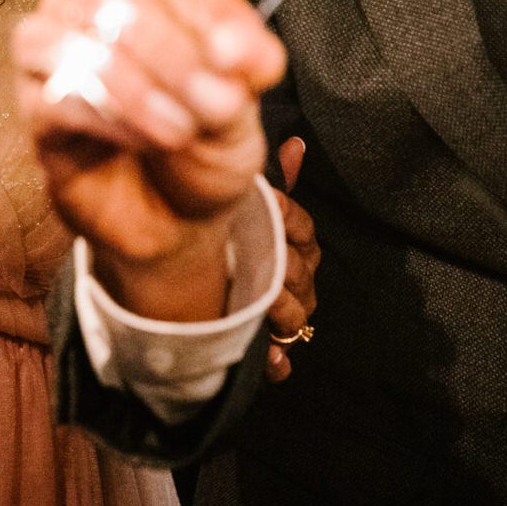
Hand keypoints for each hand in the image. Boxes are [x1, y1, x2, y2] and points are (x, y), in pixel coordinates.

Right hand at [14, 0, 285, 322]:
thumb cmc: (205, 138)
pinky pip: (56, 101)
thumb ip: (246, 67)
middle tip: (214, 104)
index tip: (238, 60)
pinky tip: (147, 140)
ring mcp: (50, 59)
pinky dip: (109, 120)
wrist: (178, 216)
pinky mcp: (36, 114)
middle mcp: (82, 10)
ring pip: (72, 45)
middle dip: (170, 55)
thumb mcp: (244, 100)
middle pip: (106, 2)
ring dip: (136, 89)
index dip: (190, 9)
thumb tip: (235, 48)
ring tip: (181, 130)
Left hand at [263, 136, 319, 382]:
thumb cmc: (240, 242)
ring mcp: (287, 313)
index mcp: (297, 244)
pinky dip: (277, 362)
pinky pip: (282, 357)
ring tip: (260, 310)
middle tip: (259, 259)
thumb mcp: (253, 209)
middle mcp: (298, 278)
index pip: (303, 228)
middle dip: (281, 268)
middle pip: (300, 272)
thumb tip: (296, 142)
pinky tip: (271, 364)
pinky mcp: (272, 345)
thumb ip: (277, 179)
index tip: (267, 203)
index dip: (287, 219)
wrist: (203, 291)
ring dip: (279, 314)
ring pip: (296, 313)